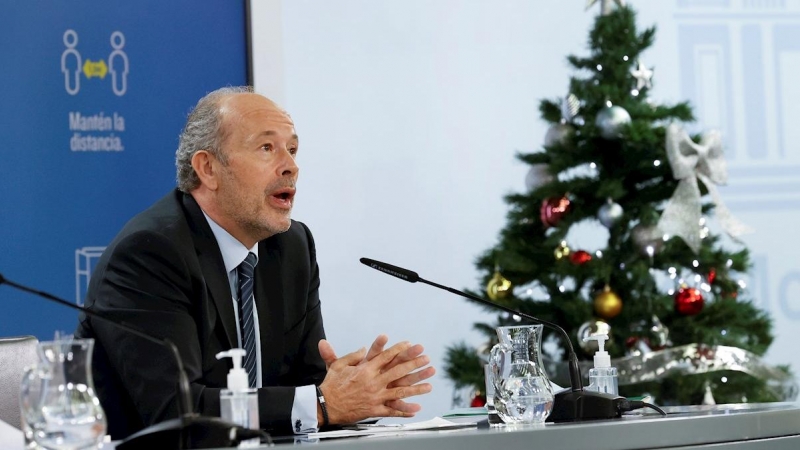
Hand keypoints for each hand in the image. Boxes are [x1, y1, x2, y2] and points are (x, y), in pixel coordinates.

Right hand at [317, 338, 434, 423]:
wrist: (324, 405)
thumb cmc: (331, 384)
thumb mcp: (339, 365)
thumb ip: (353, 356)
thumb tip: (364, 349)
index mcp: (365, 369)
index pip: (386, 357)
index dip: (399, 350)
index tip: (411, 345)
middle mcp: (373, 382)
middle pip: (398, 372)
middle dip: (414, 365)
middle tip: (427, 360)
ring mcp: (375, 397)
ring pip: (400, 392)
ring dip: (416, 388)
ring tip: (429, 385)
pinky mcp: (374, 410)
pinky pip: (391, 410)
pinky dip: (404, 410)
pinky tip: (416, 408)